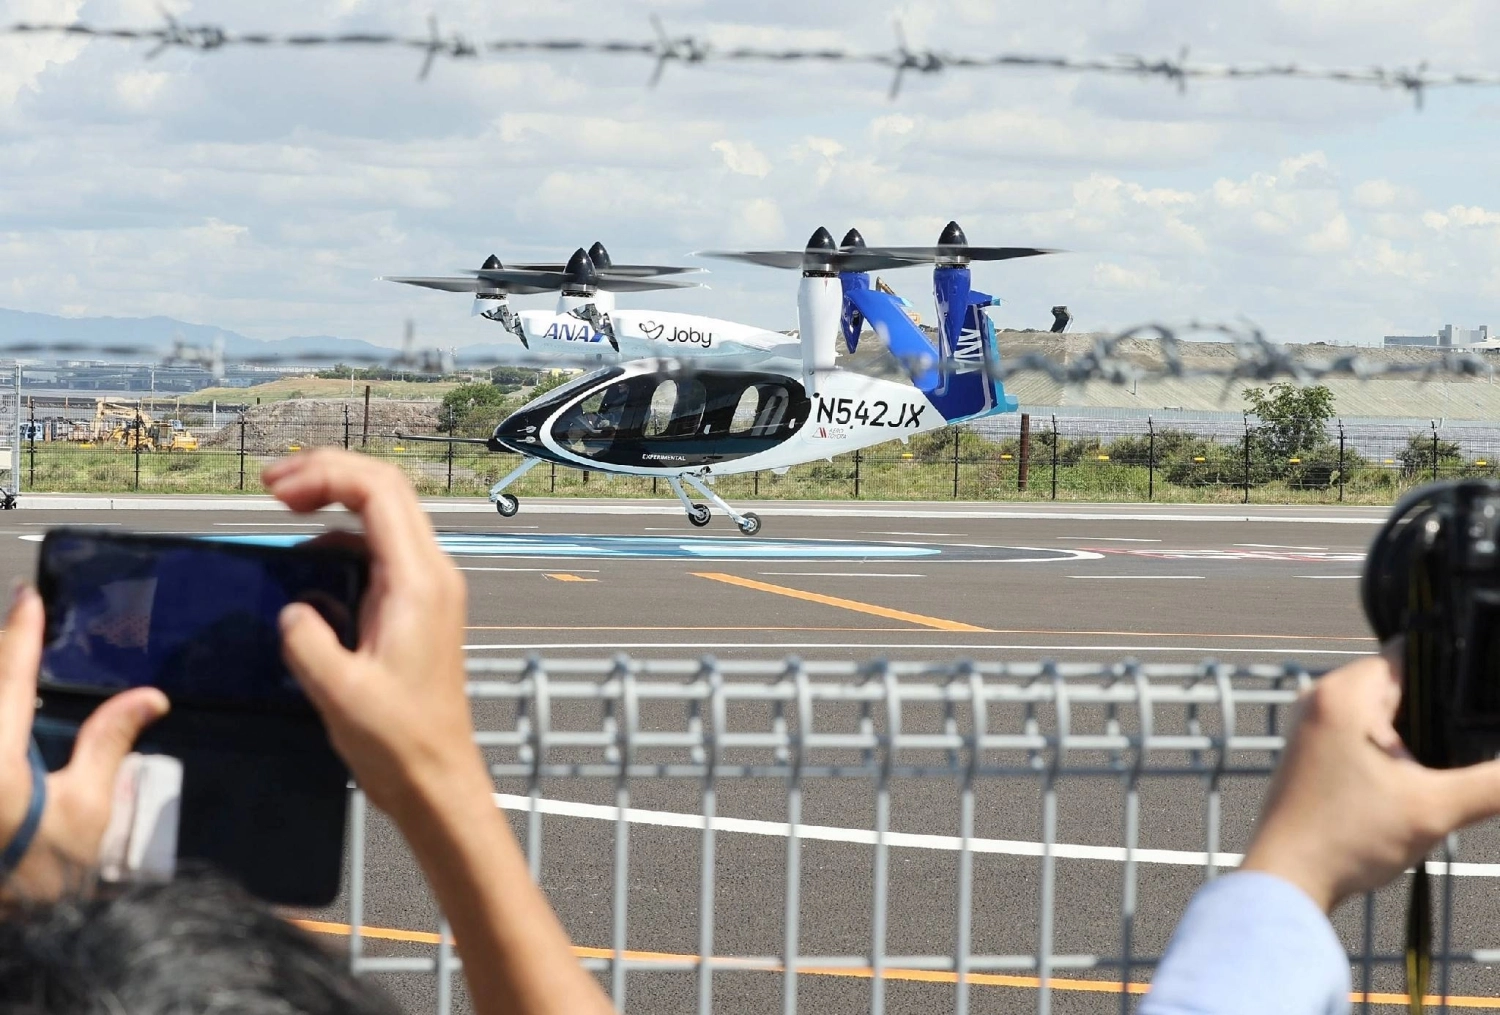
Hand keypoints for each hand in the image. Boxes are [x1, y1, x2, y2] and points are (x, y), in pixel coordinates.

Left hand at [0, 585, 167, 897]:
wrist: (15, 932)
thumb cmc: (43, 878)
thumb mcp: (89, 810)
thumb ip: (108, 743)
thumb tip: (147, 697)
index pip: (12, 676)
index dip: (23, 632)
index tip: (30, 596)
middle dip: (4, 658)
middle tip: (21, 624)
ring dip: (5, 692)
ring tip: (20, 673)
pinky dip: (5, 719)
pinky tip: (17, 728)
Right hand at [266, 450, 484, 819]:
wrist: (438, 780)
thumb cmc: (400, 743)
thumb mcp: (338, 691)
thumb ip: (306, 638)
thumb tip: (293, 608)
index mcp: (419, 582)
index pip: (379, 491)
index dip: (325, 473)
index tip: (274, 489)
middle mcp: (431, 574)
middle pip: (385, 490)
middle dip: (328, 475)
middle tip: (271, 486)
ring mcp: (427, 588)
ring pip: (384, 516)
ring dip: (332, 503)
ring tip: (281, 509)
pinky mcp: (416, 607)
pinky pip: (379, 551)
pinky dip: (339, 540)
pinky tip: (303, 564)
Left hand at [1241, 645, 1499, 911]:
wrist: (1287, 880)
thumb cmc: (1347, 839)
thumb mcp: (1435, 809)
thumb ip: (1495, 784)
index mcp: (1345, 693)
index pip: (1413, 654)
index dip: (1454, 675)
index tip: (1482, 702)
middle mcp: (1321, 696)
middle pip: (1400, 682)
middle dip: (1437, 710)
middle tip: (1465, 743)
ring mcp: (1311, 721)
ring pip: (1382, 709)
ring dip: (1414, 733)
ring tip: (1432, 768)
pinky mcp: (1311, 748)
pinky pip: (1362, 729)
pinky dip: (1390, 747)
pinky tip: (1410, 777)